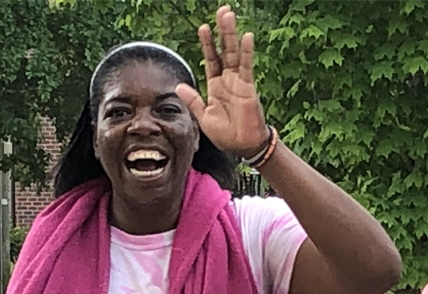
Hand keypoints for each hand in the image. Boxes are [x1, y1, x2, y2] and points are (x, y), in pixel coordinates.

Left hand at [175, 5, 269, 158]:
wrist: (242, 146)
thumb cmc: (225, 134)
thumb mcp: (203, 117)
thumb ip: (193, 100)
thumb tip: (179, 86)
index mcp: (216, 85)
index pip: (211, 59)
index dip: (208, 43)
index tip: (203, 27)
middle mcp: (228, 80)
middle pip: (224, 50)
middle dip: (222, 31)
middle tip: (222, 11)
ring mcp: (239, 82)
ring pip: (234, 53)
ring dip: (231, 35)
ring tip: (229, 16)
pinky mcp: (248, 88)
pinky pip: (247, 67)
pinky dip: (247, 52)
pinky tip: (247, 37)